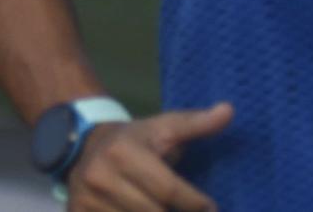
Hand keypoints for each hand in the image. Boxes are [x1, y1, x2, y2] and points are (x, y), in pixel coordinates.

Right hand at [66, 103, 232, 210]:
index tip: (209, 207)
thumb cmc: (134, 140)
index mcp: (123, 151)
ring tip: (161, 208)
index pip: (170, 190)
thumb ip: (197, 124)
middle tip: (182, 209)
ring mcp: (86, 197)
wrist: (82, 145)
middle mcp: (100, 175)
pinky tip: (137, 210)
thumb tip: (229, 110)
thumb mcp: (164, 128)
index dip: (196, 203)